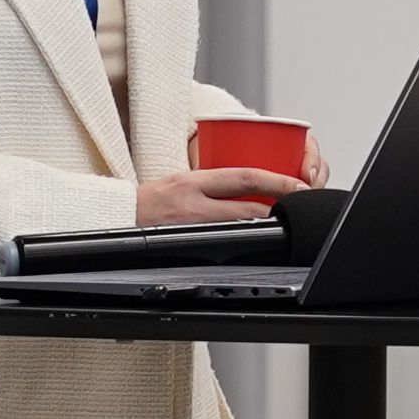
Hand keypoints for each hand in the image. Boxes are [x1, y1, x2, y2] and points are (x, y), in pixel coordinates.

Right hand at [137, 167, 303, 226]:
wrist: (118, 218)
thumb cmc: (150, 200)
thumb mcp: (181, 179)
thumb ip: (213, 181)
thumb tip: (247, 184)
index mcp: (194, 180)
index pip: (243, 176)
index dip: (276, 180)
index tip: (299, 184)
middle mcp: (194, 201)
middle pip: (247, 206)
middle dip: (278, 205)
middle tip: (300, 203)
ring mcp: (191, 225)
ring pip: (239, 226)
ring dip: (264, 223)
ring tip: (284, 219)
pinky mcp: (187, 242)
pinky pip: (222, 242)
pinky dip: (243, 240)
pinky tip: (255, 239)